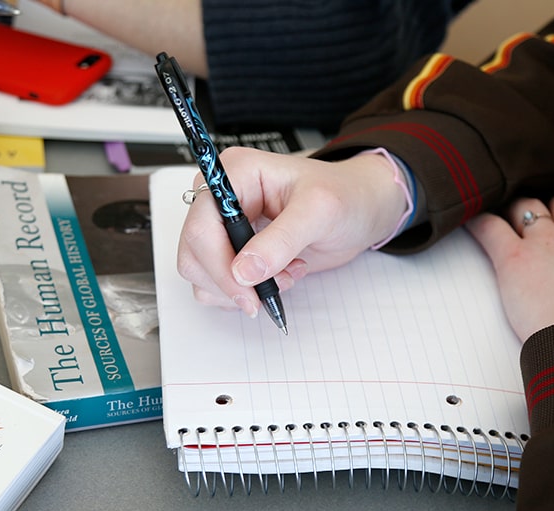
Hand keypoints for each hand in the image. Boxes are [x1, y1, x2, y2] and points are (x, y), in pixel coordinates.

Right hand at [177, 147, 407, 317]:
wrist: (360, 209)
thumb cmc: (344, 195)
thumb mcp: (320, 211)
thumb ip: (282, 240)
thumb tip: (245, 270)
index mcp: (235, 174)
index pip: (201, 225)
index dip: (218, 263)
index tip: (247, 290)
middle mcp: (222, 199)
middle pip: (193, 254)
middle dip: (231, 282)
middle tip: (271, 287)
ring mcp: (225, 227)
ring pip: (201, 274)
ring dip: (241, 289)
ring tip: (286, 274)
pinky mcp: (234, 251)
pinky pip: (218, 285)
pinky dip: (247, 293)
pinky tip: (281, 275)